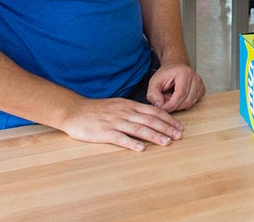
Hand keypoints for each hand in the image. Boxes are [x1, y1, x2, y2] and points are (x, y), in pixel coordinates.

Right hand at [58, 97, 184, 151]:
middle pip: (150, 120)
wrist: (74, 111)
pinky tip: (141, 148)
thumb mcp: (118, 105)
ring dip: (155, 136)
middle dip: (166, 128)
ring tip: (166, 143)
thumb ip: (133, 110)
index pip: (154, 112)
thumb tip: (151, 117)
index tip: (179, 127)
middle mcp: (125, 112)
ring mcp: (115, 122)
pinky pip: (120, 138)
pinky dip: (132, 143)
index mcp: (129, 105)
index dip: (168, 119)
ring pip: (139, 129)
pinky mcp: (104, 132)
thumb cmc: (97, 110)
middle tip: (179, 136)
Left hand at [147, 63, 205, 111]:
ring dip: (179, 105)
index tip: (162, 108)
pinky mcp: (202, 89)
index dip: (171, 105)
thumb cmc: (166, 74)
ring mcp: (200, 83)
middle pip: (187, 101)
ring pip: (191, 103)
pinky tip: (179, 98)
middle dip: (175, 106)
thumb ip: (153, 94)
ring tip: (172, 98)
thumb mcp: (154, 82)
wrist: (175, 68)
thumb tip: (160, 105)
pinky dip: (185, 104)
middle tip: (166, 101)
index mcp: (183, 73)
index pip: (180, 94)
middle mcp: (195, 77)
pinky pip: (194, 102)